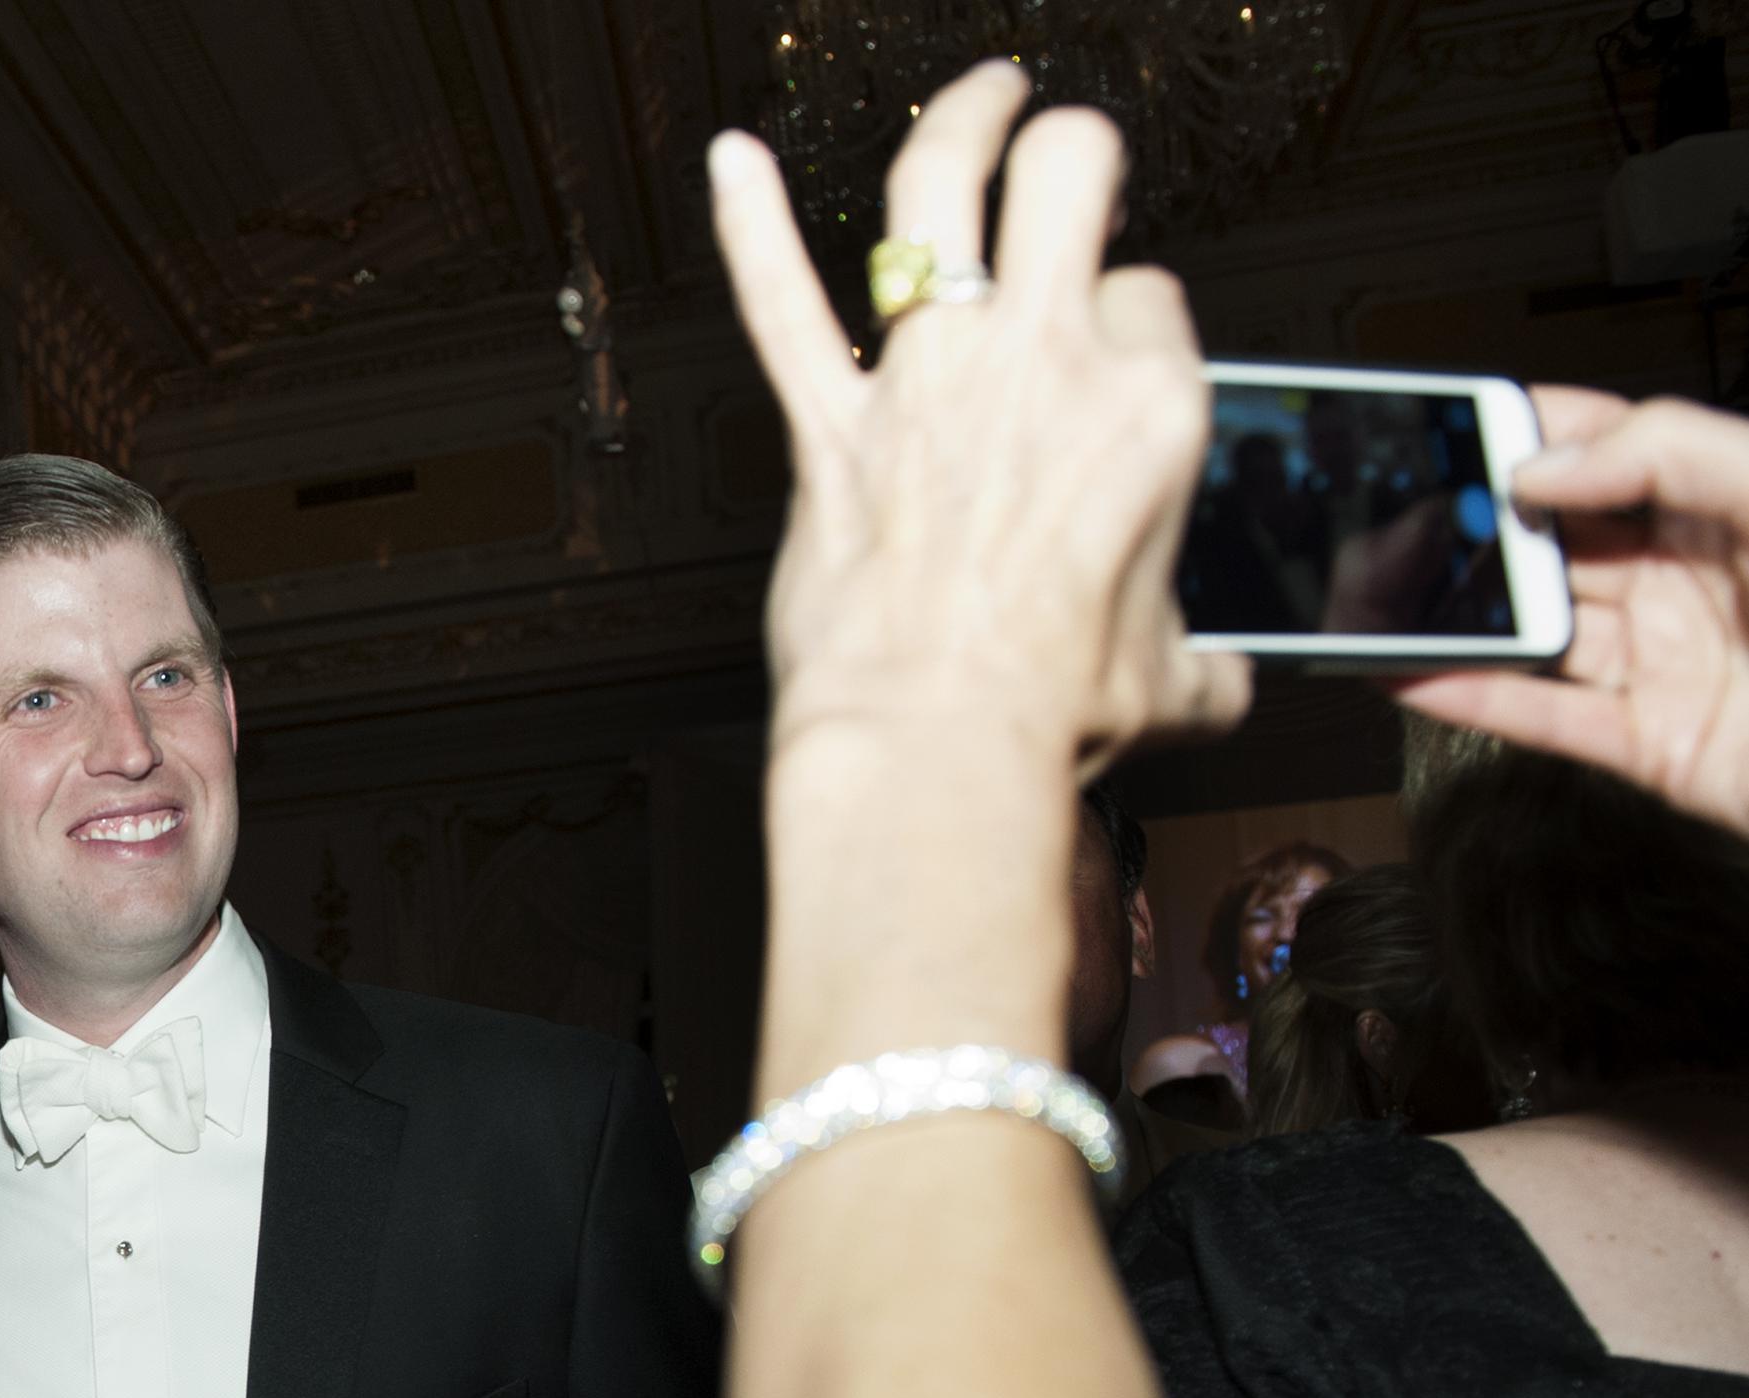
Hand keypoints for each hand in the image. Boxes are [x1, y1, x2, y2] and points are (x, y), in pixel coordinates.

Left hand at [706, 64, 1247, 777]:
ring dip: (952, 123)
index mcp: (1145, 411)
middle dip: (1070, 150)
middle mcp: (1039, 366)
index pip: (1153, 301)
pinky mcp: (830, 432)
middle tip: (1065, 156)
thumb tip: (1221, 680)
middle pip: (1067, 175)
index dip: (1132, 324)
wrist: (935, 747)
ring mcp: (928, 385)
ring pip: (932, 193)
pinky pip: (779, 307)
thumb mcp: (1174, 685)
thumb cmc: (1045, 717)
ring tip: (976, 98)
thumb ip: (1203, 663)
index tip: (1110, 366)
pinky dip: (746, 228)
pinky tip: (728, 163)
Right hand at [1397, 388, 1748, 839]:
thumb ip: (1677, 454)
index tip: (1467, 420)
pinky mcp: (1652, 746)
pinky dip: (1471, 694)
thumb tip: (1548, 464)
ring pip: (1541, 625)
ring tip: (1380, 588)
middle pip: (1566, 537)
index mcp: (1737, 505)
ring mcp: (1672, 664)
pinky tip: (1409, 669)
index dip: (1544, 429)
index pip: (1623, 446)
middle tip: (1402, 509)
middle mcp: (1699, 580)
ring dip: (1459, 609)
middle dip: (1481, 521)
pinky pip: (1543, 717)